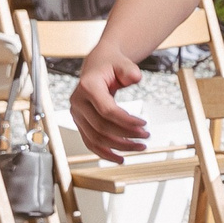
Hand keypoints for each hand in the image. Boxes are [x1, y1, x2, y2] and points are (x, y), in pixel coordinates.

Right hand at [71, 44, 150, 158]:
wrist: (97, 67)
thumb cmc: (111, 66)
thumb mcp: (123, 63)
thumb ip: (130, 70)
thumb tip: (135, 77)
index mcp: (88, 87)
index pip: (106, 110)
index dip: (126, 121)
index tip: (144, 124)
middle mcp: (78, 102)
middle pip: (101, 127)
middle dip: (126, 135)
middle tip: (146, 137)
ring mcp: (77, 115)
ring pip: (95, 138)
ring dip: (119, 147)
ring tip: (140, 147)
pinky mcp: (80, 123)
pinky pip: (89, 142)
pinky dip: (104, 153)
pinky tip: (120, 158)